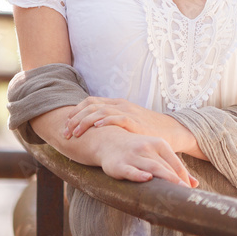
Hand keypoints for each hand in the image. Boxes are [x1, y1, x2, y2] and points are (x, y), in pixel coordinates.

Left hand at [64, 96, 205, 161]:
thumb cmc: (146, 130)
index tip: (65, 125)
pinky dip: (105, 121)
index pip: (89, 102)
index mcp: (115, 104)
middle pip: (90, 106)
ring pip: (100, 111)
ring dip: (84, 122)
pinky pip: (117, 118)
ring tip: (75, 133)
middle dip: (75, 119)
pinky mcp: (135, 121)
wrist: (171, 131)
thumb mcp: (126, 123)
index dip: (75, 112)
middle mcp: (119, 105)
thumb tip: (91, 133)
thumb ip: (111, 124)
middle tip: (65, 132)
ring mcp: (127, 111)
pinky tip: (96, 128)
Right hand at [97, 129, 197, 187]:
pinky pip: (130, 170)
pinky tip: (147, 178)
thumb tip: (195, 184)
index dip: (184, 179)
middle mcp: (147, 148)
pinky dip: (138, 174)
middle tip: (187, 197)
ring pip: (152, 167)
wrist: (108, 140)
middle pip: (166, 167)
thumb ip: (174, 167)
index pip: (176, 164)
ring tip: (176, 191)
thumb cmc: (137, 150)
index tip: (190, 193)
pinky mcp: (119, 164)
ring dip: (165, 178)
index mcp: (159, 144)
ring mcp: (133, 156)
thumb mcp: (156, 153)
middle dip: (177, 182)